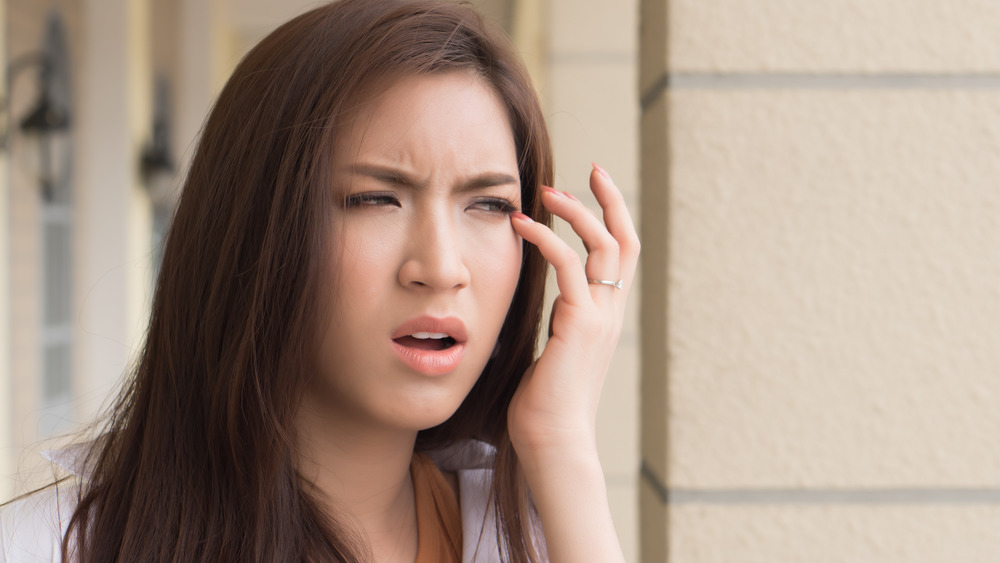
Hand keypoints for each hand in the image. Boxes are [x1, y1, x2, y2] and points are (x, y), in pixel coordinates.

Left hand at [508, 163, 639, 459]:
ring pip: (603, 245)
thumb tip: (540, 303)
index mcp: (605, 317)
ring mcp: (600, 317)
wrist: (553, 442)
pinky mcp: (580, 323)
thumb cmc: (544, 404)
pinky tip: (522, 225)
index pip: (622, 256)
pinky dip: (547, 238)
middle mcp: (611, 312)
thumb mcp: (552, 351)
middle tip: (590, 169)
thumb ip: (555, 322)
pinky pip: (568, 265)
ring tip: (545, 192)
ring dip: (576, 211)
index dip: (614, 217)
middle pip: (626, 241)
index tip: (597, 185)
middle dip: (611, 200)